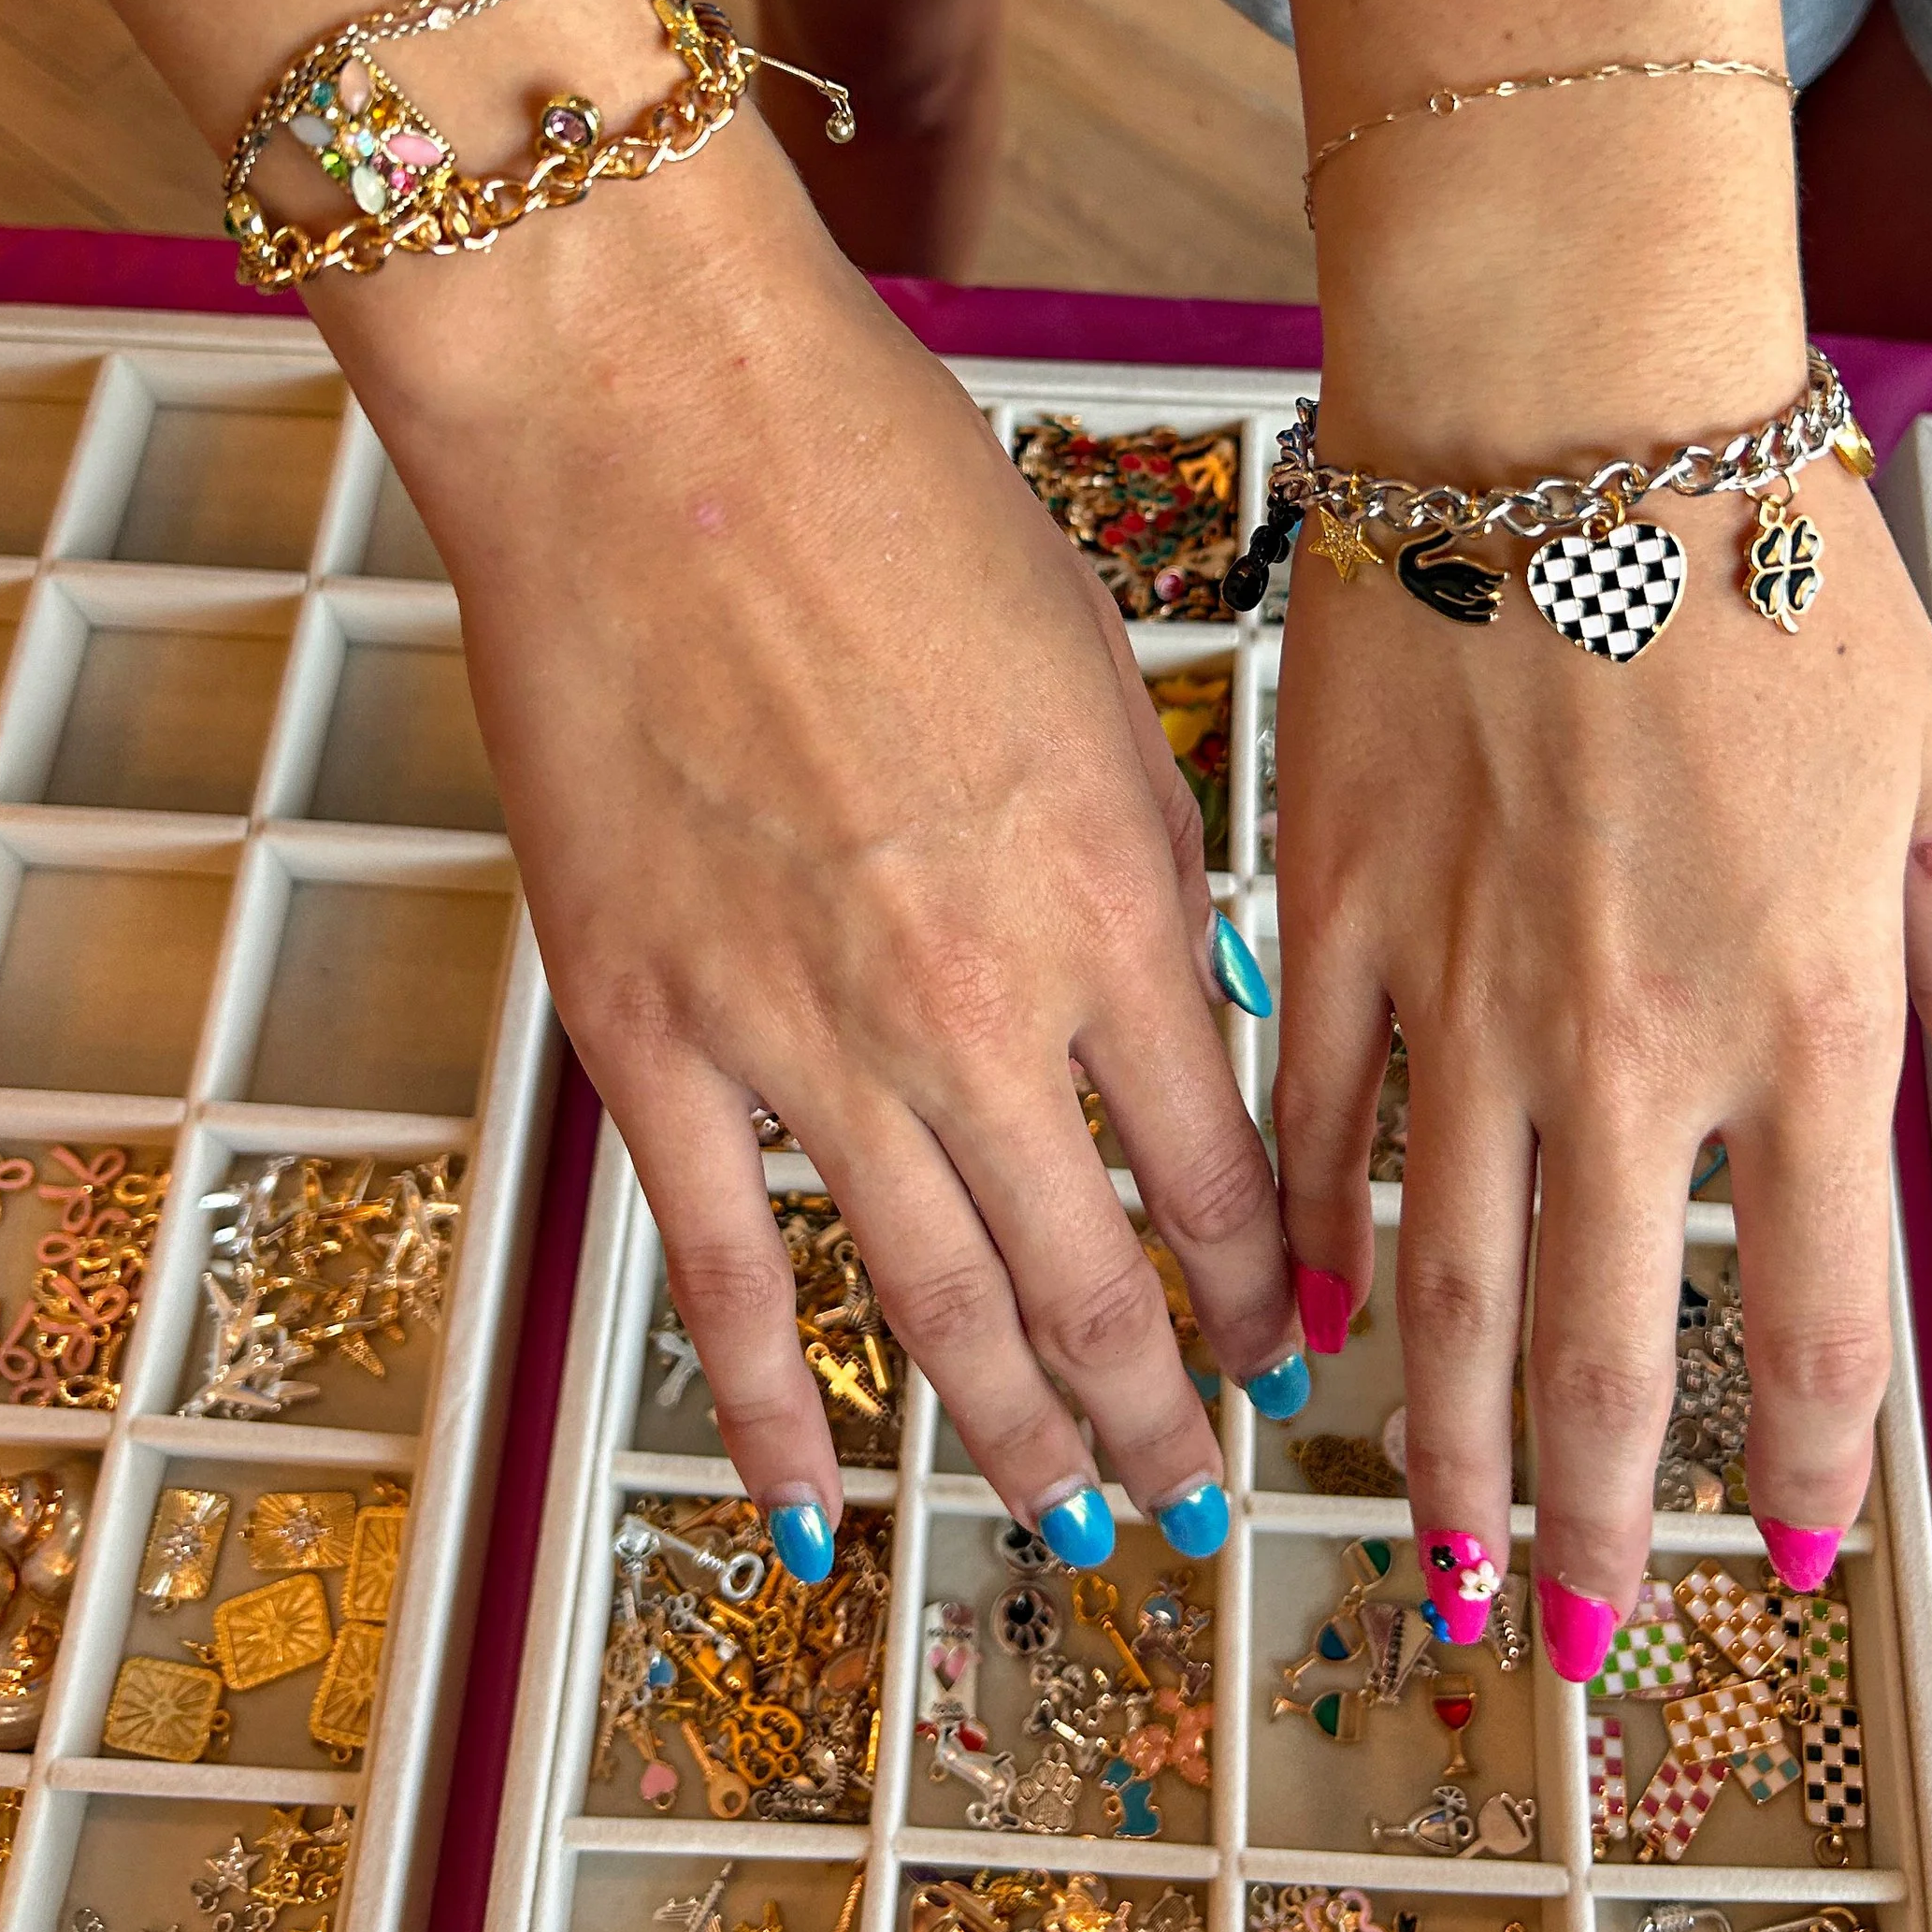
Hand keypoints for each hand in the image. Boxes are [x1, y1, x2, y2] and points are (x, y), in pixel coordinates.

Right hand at [313, 114, 1301, 1575]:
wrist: (656, 415)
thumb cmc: (885, 489)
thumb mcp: (1089, 667)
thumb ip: (1138, 863)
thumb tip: (1183, 1013)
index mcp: (1114, 896)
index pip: (1223, 1174)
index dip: (1261, 1294)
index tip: (1283, 1352)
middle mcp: (979, 1003)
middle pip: (1095, 1285)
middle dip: (1162, 1414)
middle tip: (1196, 1490)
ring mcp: (804, 1035)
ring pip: (933, 1311)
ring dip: (1016, 1437)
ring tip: (1072, 1517)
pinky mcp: (648, 1033)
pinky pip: (721, 1275)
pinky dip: (775, 1410)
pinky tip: (821, 1507)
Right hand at [1270, 435, 1931, 1669]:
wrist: (1557, 412)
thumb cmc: (1762, 563)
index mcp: (1802, 1008)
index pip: (1819, 1315)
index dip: (1809, 1468)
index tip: (1796, 1557)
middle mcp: (1627, 1040)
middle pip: (1605, 1351)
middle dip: (1587, 1519)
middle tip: (1562, 1630)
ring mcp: (1463, 986)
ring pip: (1445, 1277)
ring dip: (1440, 1436)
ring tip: (1435, 1547)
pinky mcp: (1337, 910)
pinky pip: (1314, 1118)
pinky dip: (1311, 1237)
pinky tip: (1307, 1324)